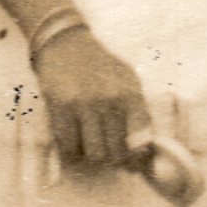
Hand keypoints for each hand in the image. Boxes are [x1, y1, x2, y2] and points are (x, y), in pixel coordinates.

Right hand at [28, 23, 153, 172]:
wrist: (65, 43)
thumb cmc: (100, 65)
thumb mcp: (127, 80)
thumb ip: (139, 111)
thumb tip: (146, 152)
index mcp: (130, 93)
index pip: (142, 140)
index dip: (138, 159)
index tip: (133, 163)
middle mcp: (110, 100)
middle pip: (117, 153)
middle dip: (114, 160)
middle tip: (109, 154)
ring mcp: (84, 104)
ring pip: (94, 154)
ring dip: (92, 156)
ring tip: (91, 144)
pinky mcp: (60, 107)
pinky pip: (69, 147)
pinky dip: (72, 150)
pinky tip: (74, 139)